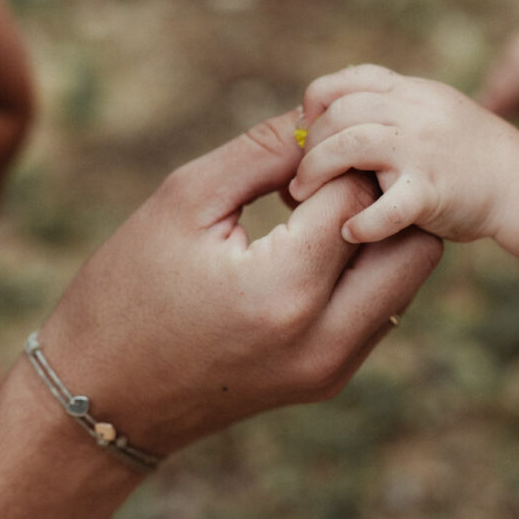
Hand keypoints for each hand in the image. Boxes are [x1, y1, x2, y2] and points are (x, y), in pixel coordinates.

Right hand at [39, 110, 442, 455]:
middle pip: (415, 245)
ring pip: (407, 279)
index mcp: (284, 292)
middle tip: (329, 174)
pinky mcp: (328, 377)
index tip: (300, 147)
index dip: (336, 157)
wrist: (103, 399)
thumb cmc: (125, 293)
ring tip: (316, 210)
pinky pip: (381, 308)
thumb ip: (264, 150)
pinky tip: (312, 248)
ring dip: (379, 232)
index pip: (358, 197)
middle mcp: (324, 341)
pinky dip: (364, 268)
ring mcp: (332, 368)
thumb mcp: (184, 202)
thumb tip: (323, 120)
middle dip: (382, 194)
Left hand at [290, 65, 518, 243]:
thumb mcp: (426, 114)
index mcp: (410, 91)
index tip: (304, 136)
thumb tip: (317, 126)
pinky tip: (349, 232)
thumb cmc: (463, 156)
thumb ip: (383, 112)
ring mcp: (424, 149)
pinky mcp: (433, 191)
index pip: (345, 81)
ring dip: (315, 173)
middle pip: (338, 113)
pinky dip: (362, 222)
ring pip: (349, 145)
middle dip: (307, 147)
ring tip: (301, 198)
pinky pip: (387, 206)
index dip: (314, 105)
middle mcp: (415, 111)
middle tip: (298, 177)